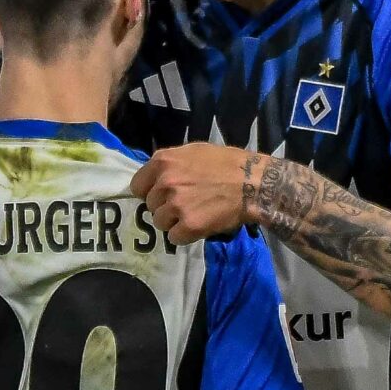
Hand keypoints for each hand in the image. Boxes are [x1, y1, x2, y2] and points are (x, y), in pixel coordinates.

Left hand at [131, 143, 264, 243]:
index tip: (162, 195)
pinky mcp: (189, 225)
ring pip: (159, 223)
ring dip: (173, 222)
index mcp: (163, 161)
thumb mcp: (193, 151)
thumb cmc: (226, 163)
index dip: (149, 192)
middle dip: (164, 207)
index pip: (137, 186)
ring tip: (193, 214)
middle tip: (185, 204)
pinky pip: (174, 238)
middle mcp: (165, 182)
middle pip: (149, 206)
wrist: (253, 182)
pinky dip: (185, 235)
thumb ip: (170, 164)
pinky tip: (198, 225)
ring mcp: (176, 205)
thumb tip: (155, 178)